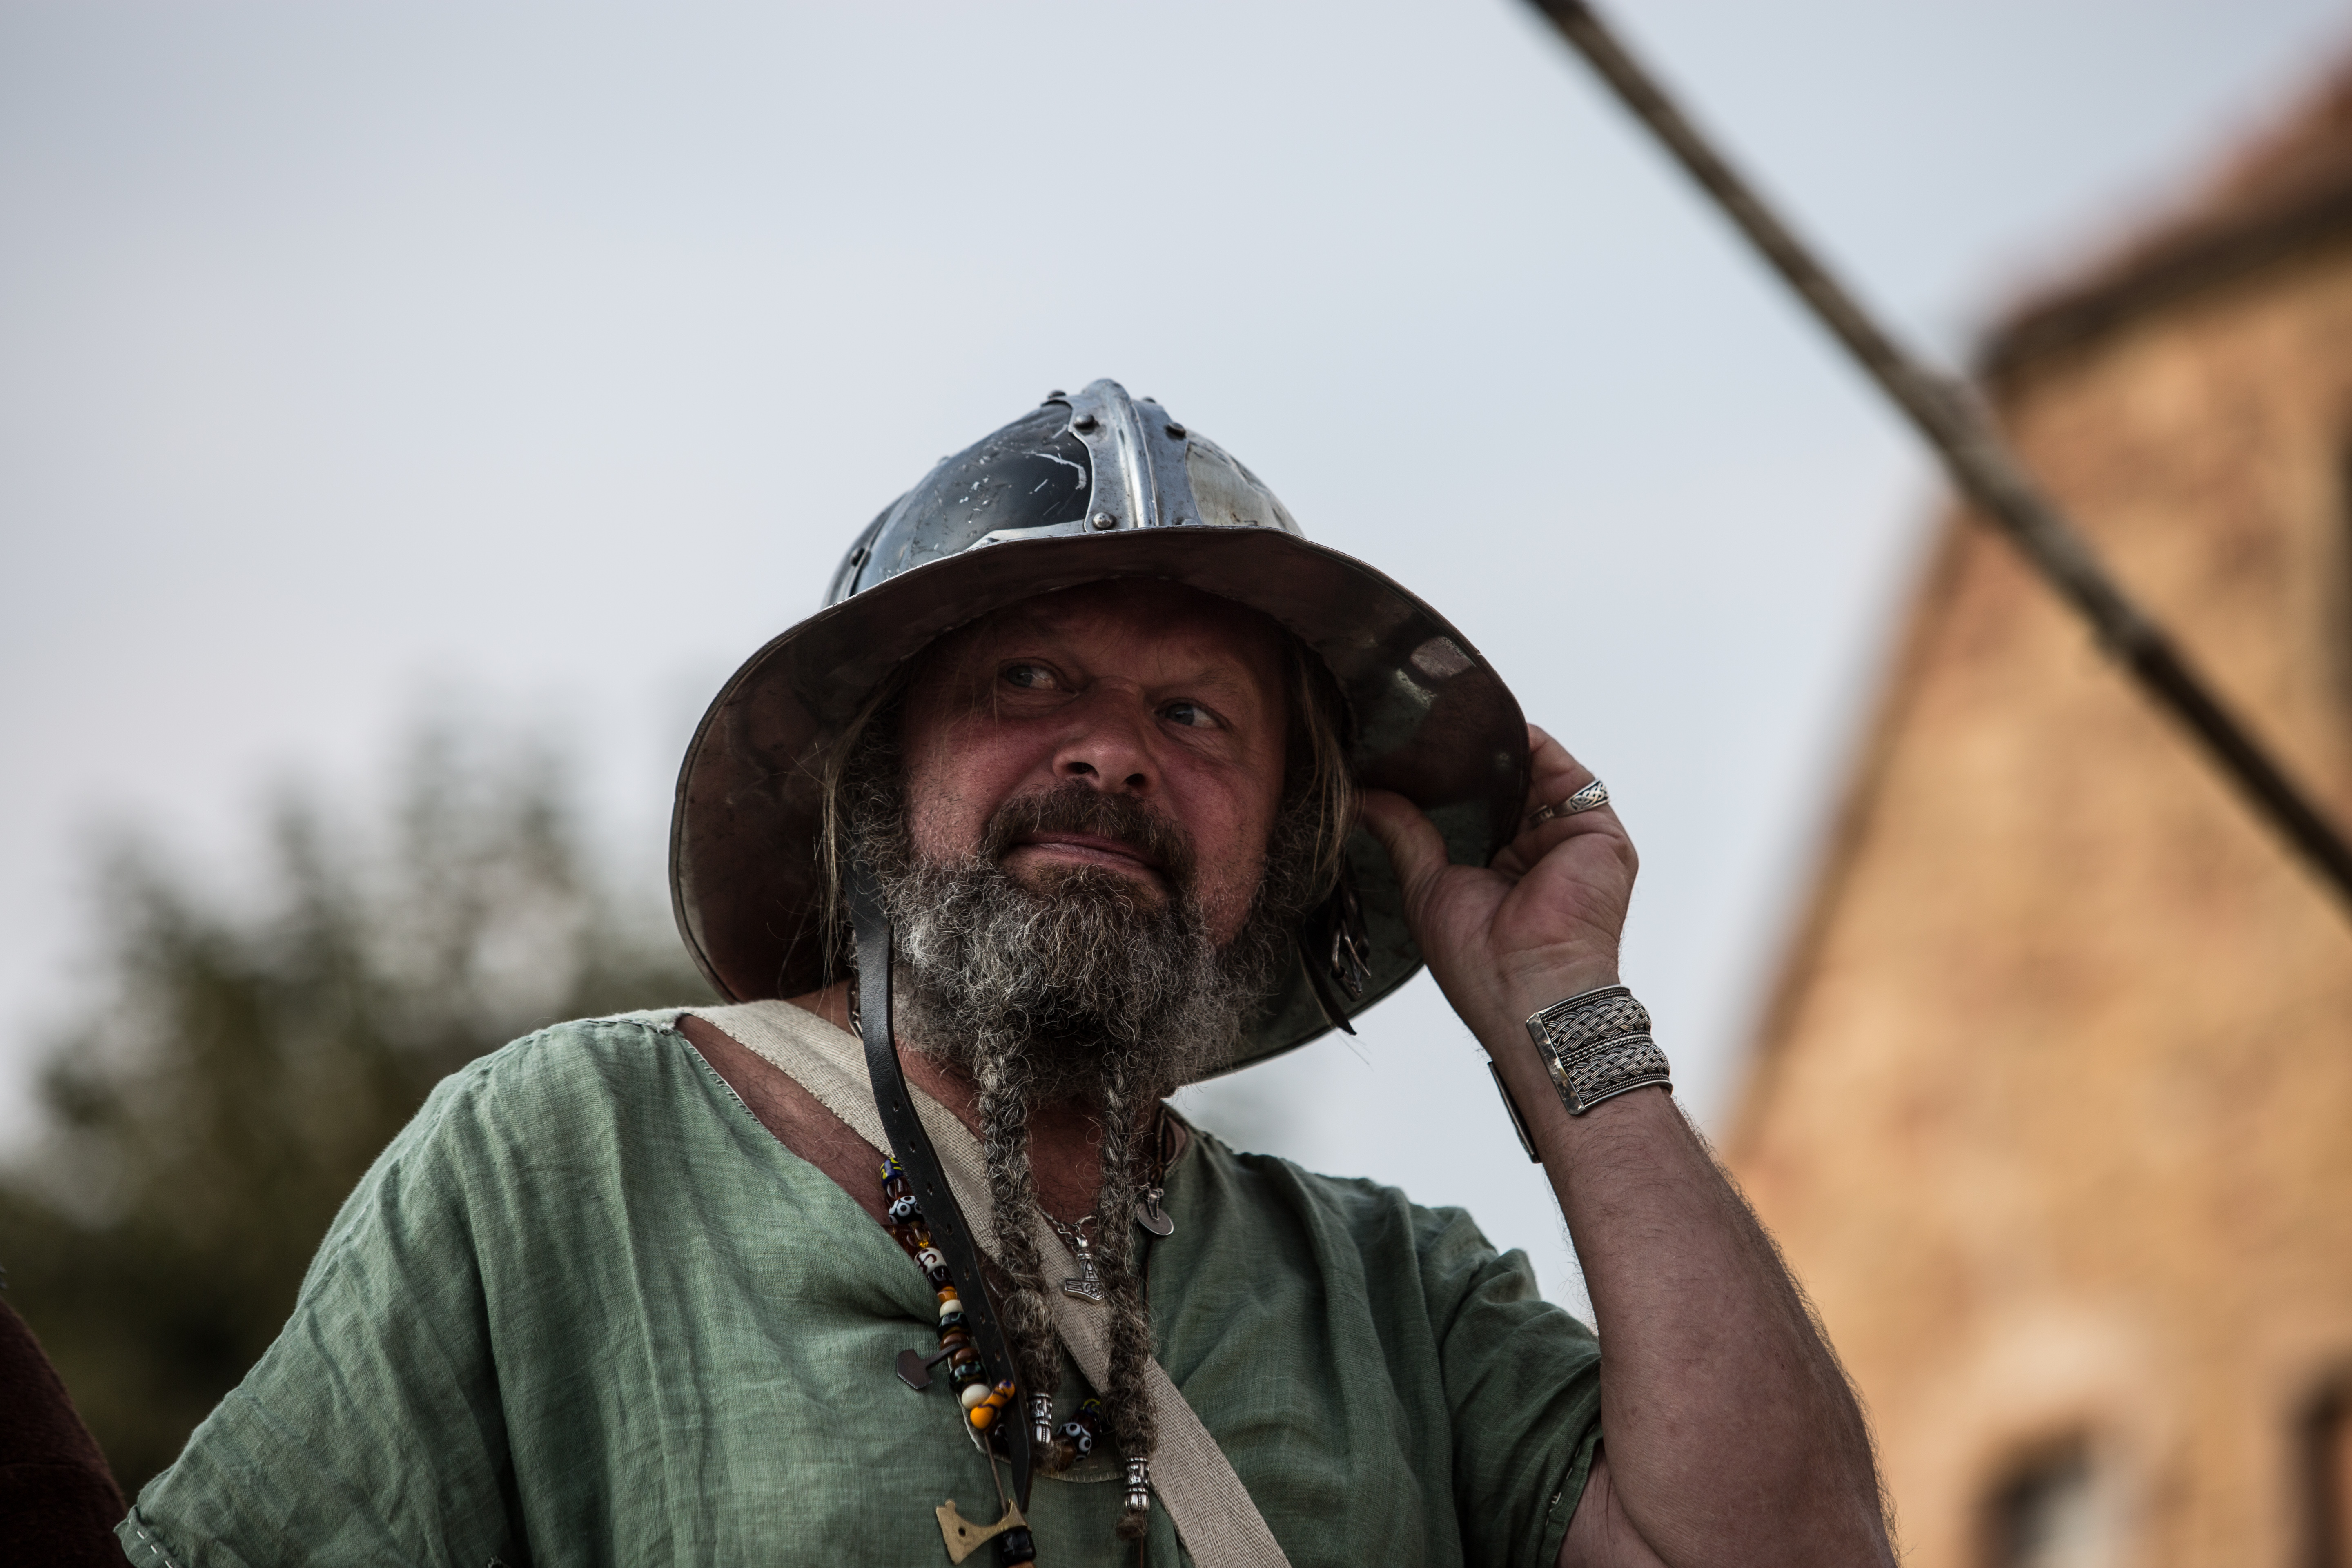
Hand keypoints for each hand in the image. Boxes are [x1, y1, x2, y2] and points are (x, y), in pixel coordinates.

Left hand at [1360, 725, 1636, 1048]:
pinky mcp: (1599, 833)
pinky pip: (1567, 775)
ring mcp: (1570, 841)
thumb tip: (1363, 797)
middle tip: (1428, 726)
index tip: (1409, 751)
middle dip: (1473, 758)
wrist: (1529, 988)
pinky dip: (1533, 746)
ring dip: (1501, 746)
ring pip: (1536, 774)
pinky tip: (1497, 728)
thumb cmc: (1479, 960)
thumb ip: (1403, 833)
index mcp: (1502, 870)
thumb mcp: (1425, 884)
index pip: (1479, 810)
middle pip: (1507, 786)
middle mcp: (1539, 853)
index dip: (1449, 780)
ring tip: (1457, 719)